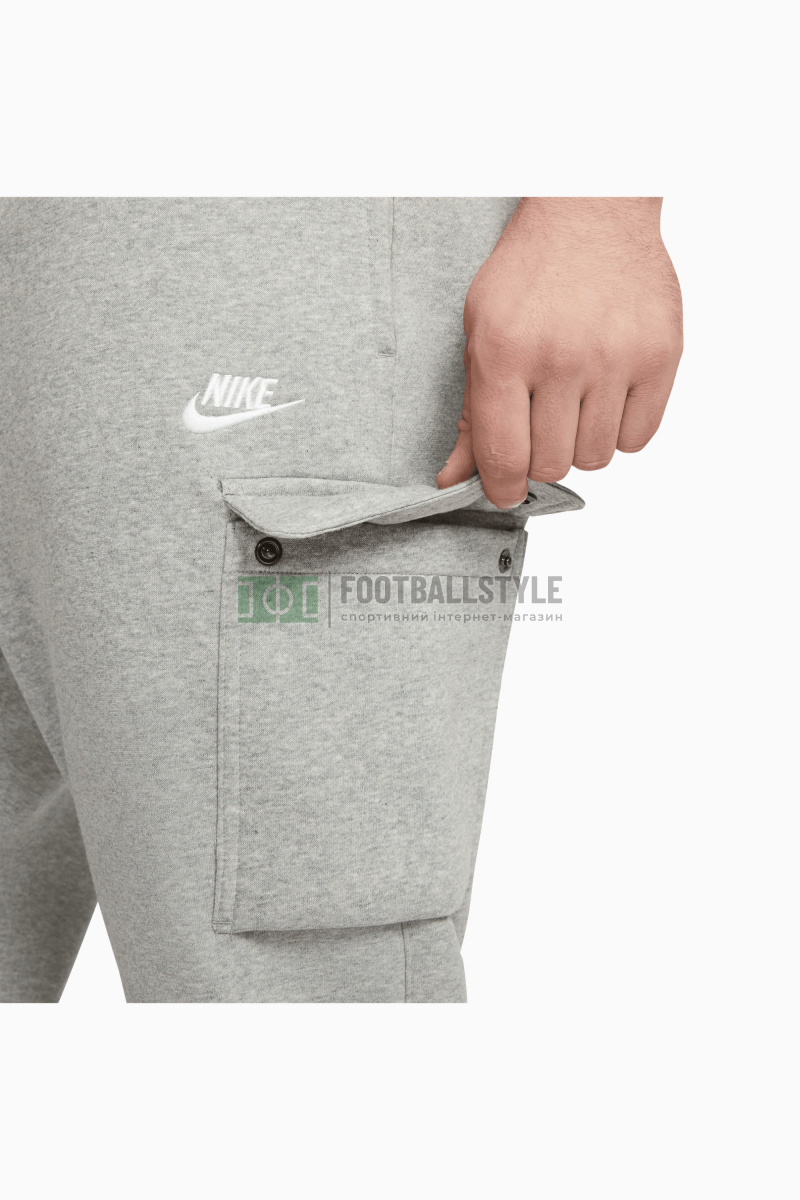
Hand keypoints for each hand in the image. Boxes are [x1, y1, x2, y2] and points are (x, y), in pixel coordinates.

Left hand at [436, 198, 682, 507]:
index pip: (504, 455)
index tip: (503, 491)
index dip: (501, 488)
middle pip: (552, 464)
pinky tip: (606, 398)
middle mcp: (561, 358)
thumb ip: (470, 412)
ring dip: (580, 444)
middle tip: (539, 426)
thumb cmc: (529, 274)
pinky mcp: (660, 357)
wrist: (592, 211)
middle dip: (540, 458)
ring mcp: (616, 358)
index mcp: (505, 352)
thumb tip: (455, 479)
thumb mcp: (480, 333)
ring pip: (595, 458)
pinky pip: (637, 438)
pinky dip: (619, 431)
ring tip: (574, 404)